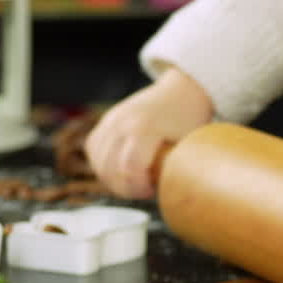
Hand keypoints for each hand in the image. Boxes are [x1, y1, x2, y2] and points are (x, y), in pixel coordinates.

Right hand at [84, 66, 214, 198]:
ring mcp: (111, 119)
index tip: (151, 190)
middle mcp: (122, 122)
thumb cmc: (189, 118)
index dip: (137, 187)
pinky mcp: (106, 120)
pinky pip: (93, 148)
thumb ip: (174, 167)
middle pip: (109, 168)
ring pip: (97, 161)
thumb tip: (168, 193)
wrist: (182, 88)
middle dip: (124, 188)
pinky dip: (102, 164)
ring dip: (112, 179)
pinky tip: (119, 170)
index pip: (128, 168)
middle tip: (142, 191)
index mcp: (144, 128)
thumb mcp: (188, 143)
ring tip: (132, 182)